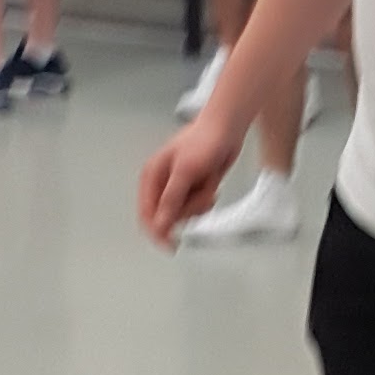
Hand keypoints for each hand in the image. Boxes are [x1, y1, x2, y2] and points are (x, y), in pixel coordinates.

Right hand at [137, 111, 240, 246]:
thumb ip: (171, 199)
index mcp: (152, 177)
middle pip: (168, 217)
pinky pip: (197, 208)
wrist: (227, 129)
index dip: (157, 232)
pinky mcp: (194, 189)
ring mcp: (179, 188)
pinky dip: (207, 200)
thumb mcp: (185, 172)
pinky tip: (212, 184)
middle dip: (188, 209)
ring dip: (200, 203)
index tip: (171, 246)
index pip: (147, 214)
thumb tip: (160, 224)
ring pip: (185, 214)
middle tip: (201, 195)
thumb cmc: (203, 141)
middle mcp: (162, 184)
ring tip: (208, 183)